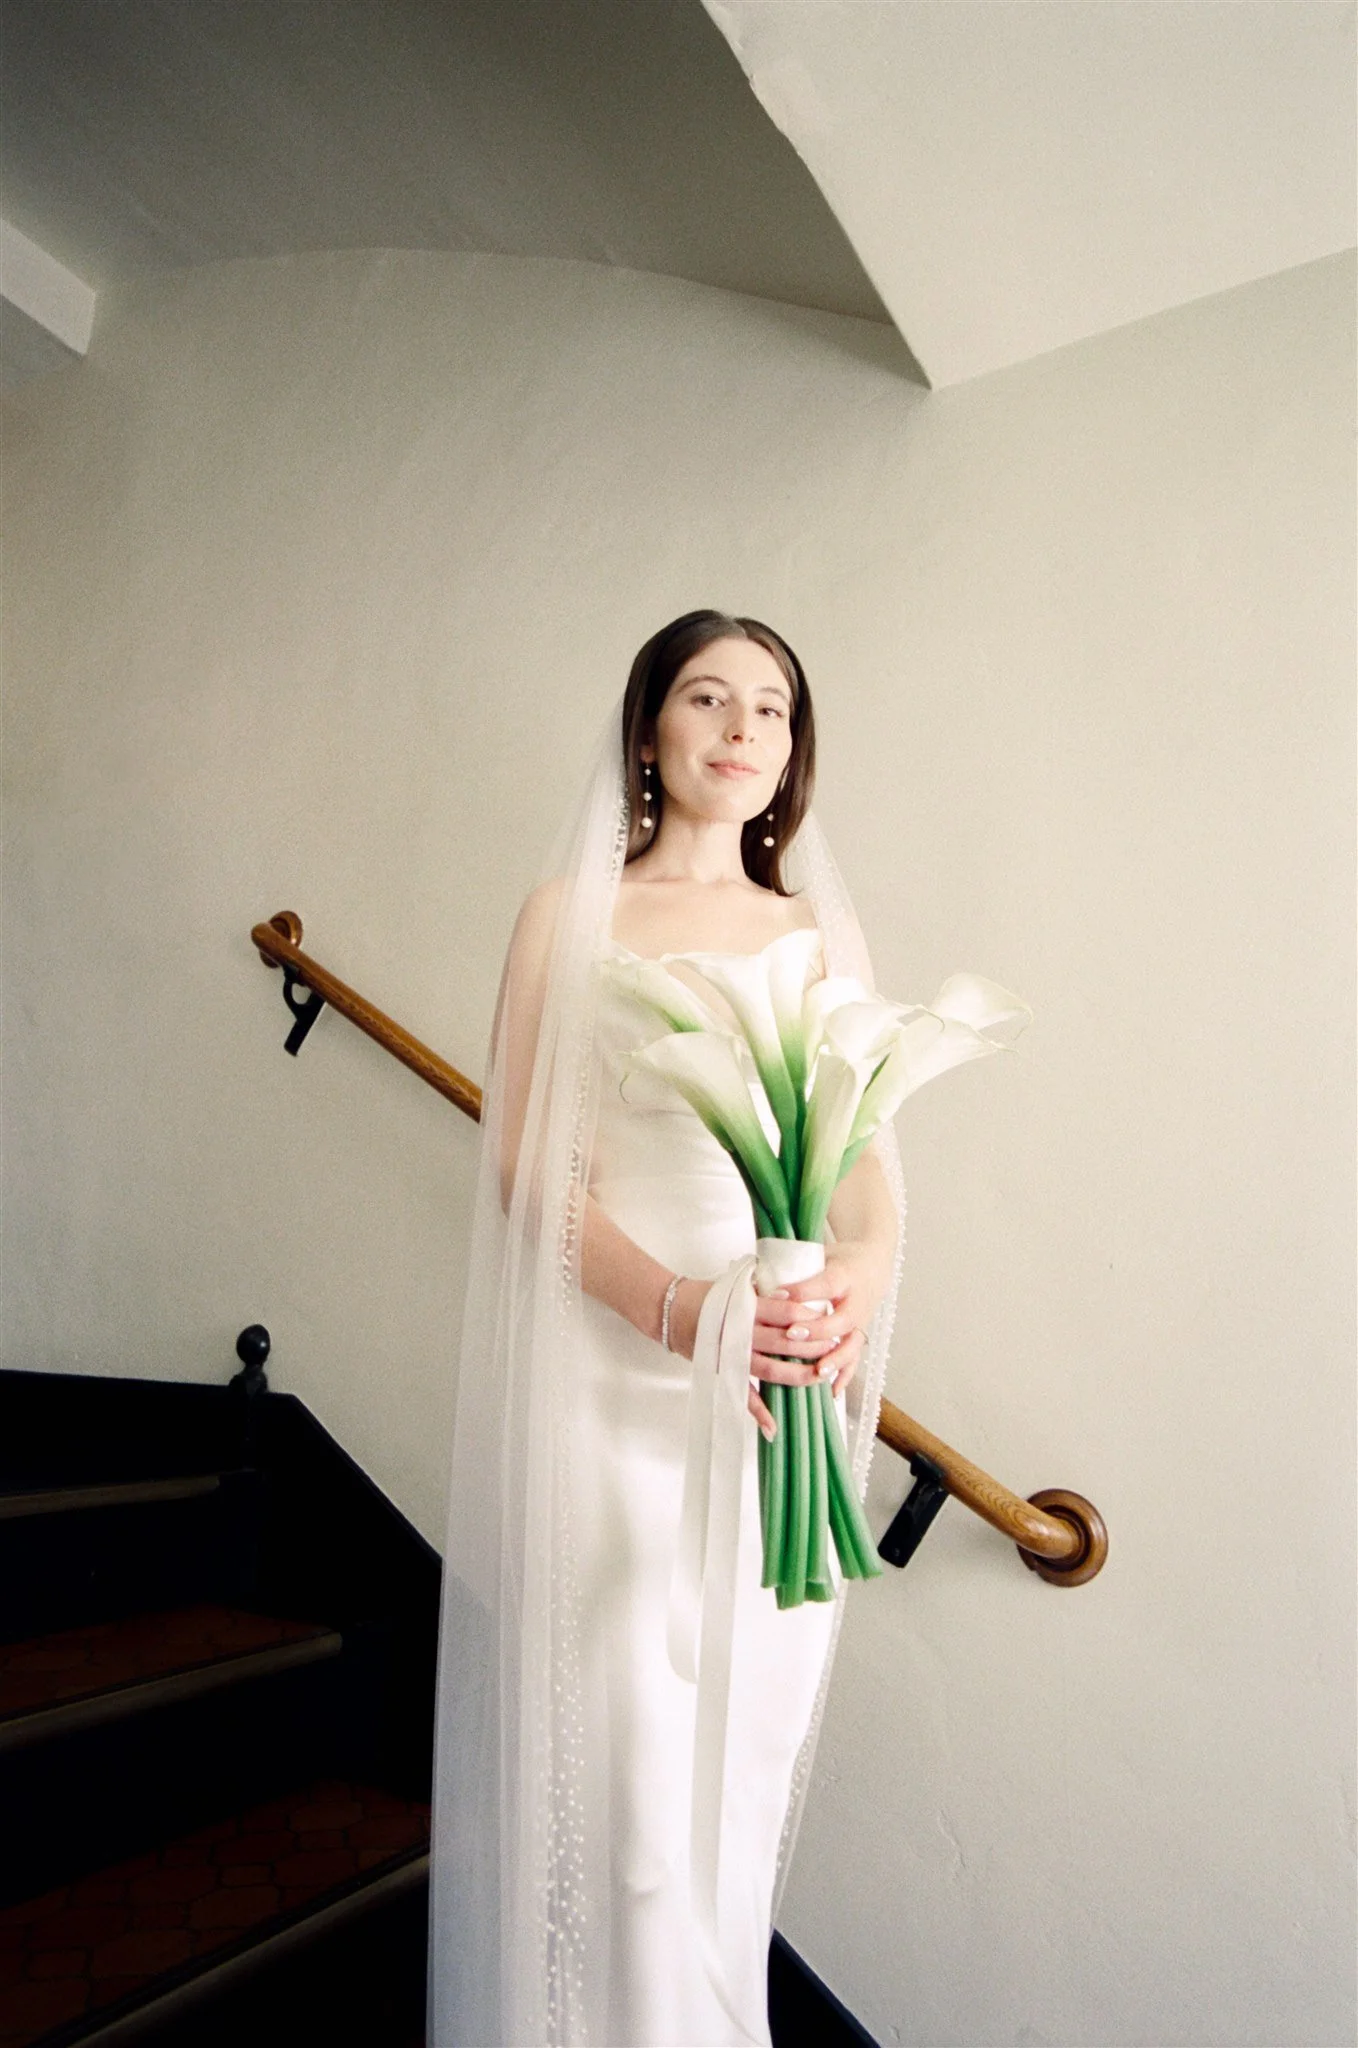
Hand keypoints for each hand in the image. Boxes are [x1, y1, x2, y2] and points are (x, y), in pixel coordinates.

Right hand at [667, 1274, 841, 1442]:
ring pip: (769, 1370)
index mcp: (746, 1307)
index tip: (827, 1320)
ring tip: (818, 1378)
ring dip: (796, 1377)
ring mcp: (731, 1356)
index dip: (809, 1318)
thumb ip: (765, 1295)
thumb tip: (794, 1299)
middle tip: (832, 1348)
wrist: (672, 1311)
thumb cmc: (710, 1297)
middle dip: (811, 1348)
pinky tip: (773, 1427)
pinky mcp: (722, 1373)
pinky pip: (742, 1395)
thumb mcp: (738, 1288)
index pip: (785, 1312)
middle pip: (783, 1342)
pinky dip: (757, 1412)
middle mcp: (740, 1332)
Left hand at [753, 1240, 892, 1421]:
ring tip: (817, 1371)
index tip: (777, 1295)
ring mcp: (861, 1321)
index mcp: (845, 1275)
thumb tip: (759, 1278)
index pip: (825, 1284)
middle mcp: (856, 1301)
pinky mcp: (860, 1335)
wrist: (872, 1266)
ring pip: (851, 1344)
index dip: (802, 1291)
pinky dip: (845, 1376)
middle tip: (791, 1335)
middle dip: (816, 1330)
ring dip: (834, 1359)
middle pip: (840, 1319)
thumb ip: (794, 1266)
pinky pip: (855, 1359)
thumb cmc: (837, 1260)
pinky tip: (832, 1392)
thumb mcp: (820, 1254)